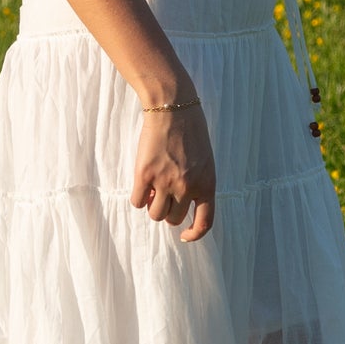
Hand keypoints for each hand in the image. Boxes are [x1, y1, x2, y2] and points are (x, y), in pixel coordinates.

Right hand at [130, 103, 215, 243]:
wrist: (172, 107)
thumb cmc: (190, 131)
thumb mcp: (204, 160)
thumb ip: (197, 183)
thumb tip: (179, 206)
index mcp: (207, 184)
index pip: (205, 222)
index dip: (194, 234)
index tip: (185, 236)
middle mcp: (187, 187)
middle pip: (173, 219)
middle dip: (167, 210)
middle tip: (163, 193)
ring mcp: (166, 182)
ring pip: (155, 214)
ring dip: (152, 205)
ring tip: (153, 187)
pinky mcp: (145, 175)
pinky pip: (137, 202)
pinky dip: (138, 196)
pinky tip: (142, 181)